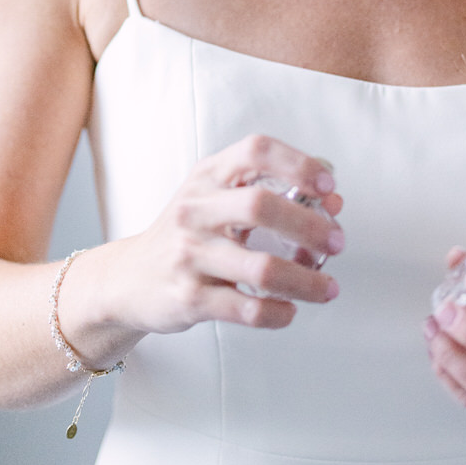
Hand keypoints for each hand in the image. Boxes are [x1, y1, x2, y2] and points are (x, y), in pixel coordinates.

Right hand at [93, 134, 343, 339]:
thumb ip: (271, 189)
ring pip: (261, 267)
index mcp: (209, 176)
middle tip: (337, 242)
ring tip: (328, 288)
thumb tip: (331, 198)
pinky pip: (246, 308)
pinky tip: (289, 310)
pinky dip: (277, 313)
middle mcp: (195, 210)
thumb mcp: (217, 198)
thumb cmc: (189, 234)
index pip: (255, 151)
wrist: (128, 280)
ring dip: (306, 280)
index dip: (298, 164)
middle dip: (309, 225)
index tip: (328, 188)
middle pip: (260, 206)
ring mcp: (189, 255)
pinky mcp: (189, 298)